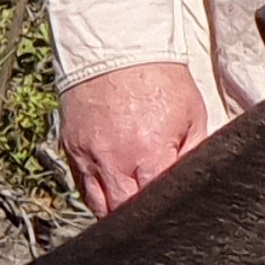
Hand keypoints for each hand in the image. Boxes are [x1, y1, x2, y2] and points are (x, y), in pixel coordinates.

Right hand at [59, 61, 209, 216]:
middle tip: (151, 217)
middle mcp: (114, 161)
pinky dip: (96, 193)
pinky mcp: (71, 148)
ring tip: (131, 209)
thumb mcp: (193, 114)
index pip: (155, 203)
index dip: (164, 210)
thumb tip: (193, 182)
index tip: (172, 212)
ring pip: (97, 206)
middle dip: (138, 218)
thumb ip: (194, 153)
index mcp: (149, 154)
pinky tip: (111, 190)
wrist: (116, 46)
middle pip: (123, 212)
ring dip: (115, 211)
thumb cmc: (159, 77)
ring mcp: (88, 156)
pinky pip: (81, 186)